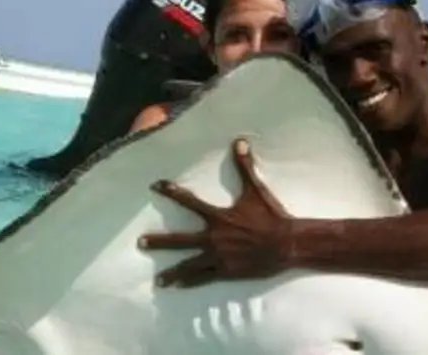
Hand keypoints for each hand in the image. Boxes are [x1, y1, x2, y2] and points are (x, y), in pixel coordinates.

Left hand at [138, 138, 294, 287]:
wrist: (286, 243)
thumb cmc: (270, 215)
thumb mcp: (255, 190)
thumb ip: (244, 166)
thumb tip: (239, 141)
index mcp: (218, 217)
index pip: (189, 202)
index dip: (171, 192)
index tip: (155, 185)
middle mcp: (214, 237)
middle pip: (180, 240)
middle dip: (159, 242)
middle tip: (140, 243)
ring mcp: (219, 256)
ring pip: (189, 265)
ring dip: (172, 272)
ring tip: (157, 280)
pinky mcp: (227, 271)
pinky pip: (204, 277)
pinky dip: (190, 282)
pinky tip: (178, 287)